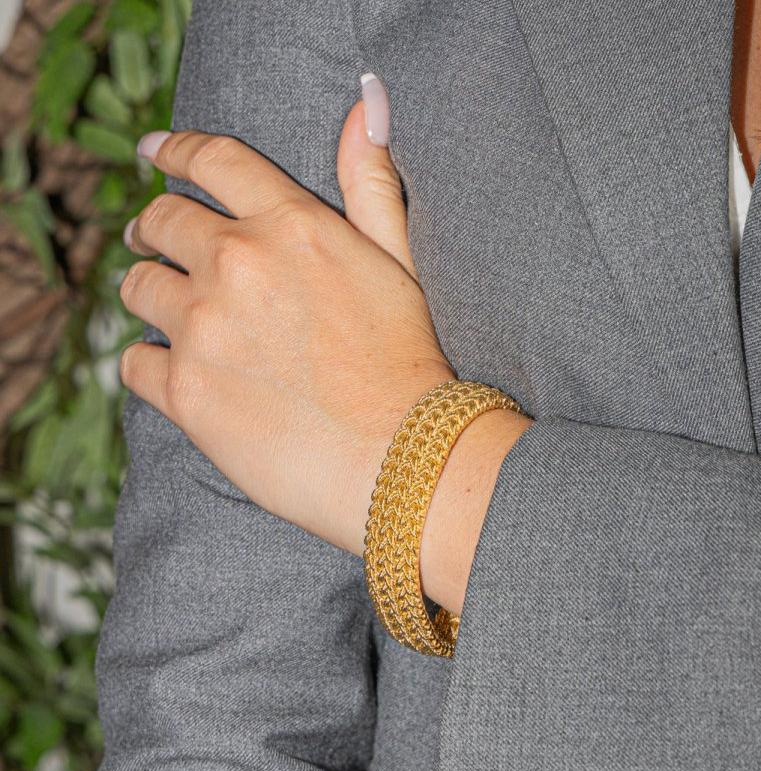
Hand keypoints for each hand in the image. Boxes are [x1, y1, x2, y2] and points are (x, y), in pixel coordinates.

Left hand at [118, 91, 454, 556]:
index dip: (176, 150)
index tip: (156, 152)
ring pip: (137, 289)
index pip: (212, 160)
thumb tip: (367, 102)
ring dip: (150, 295)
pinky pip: (132, 362)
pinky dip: (148, 364)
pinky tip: (175, 373)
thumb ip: (371, 182)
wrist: (399, 457)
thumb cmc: (407, 361)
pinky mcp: (185, 394)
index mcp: (291, 225)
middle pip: (160, 223)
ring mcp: (204, 329)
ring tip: (168, 312)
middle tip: (155, 243)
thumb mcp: (397, 261)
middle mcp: (237, 265)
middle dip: (154, 228)